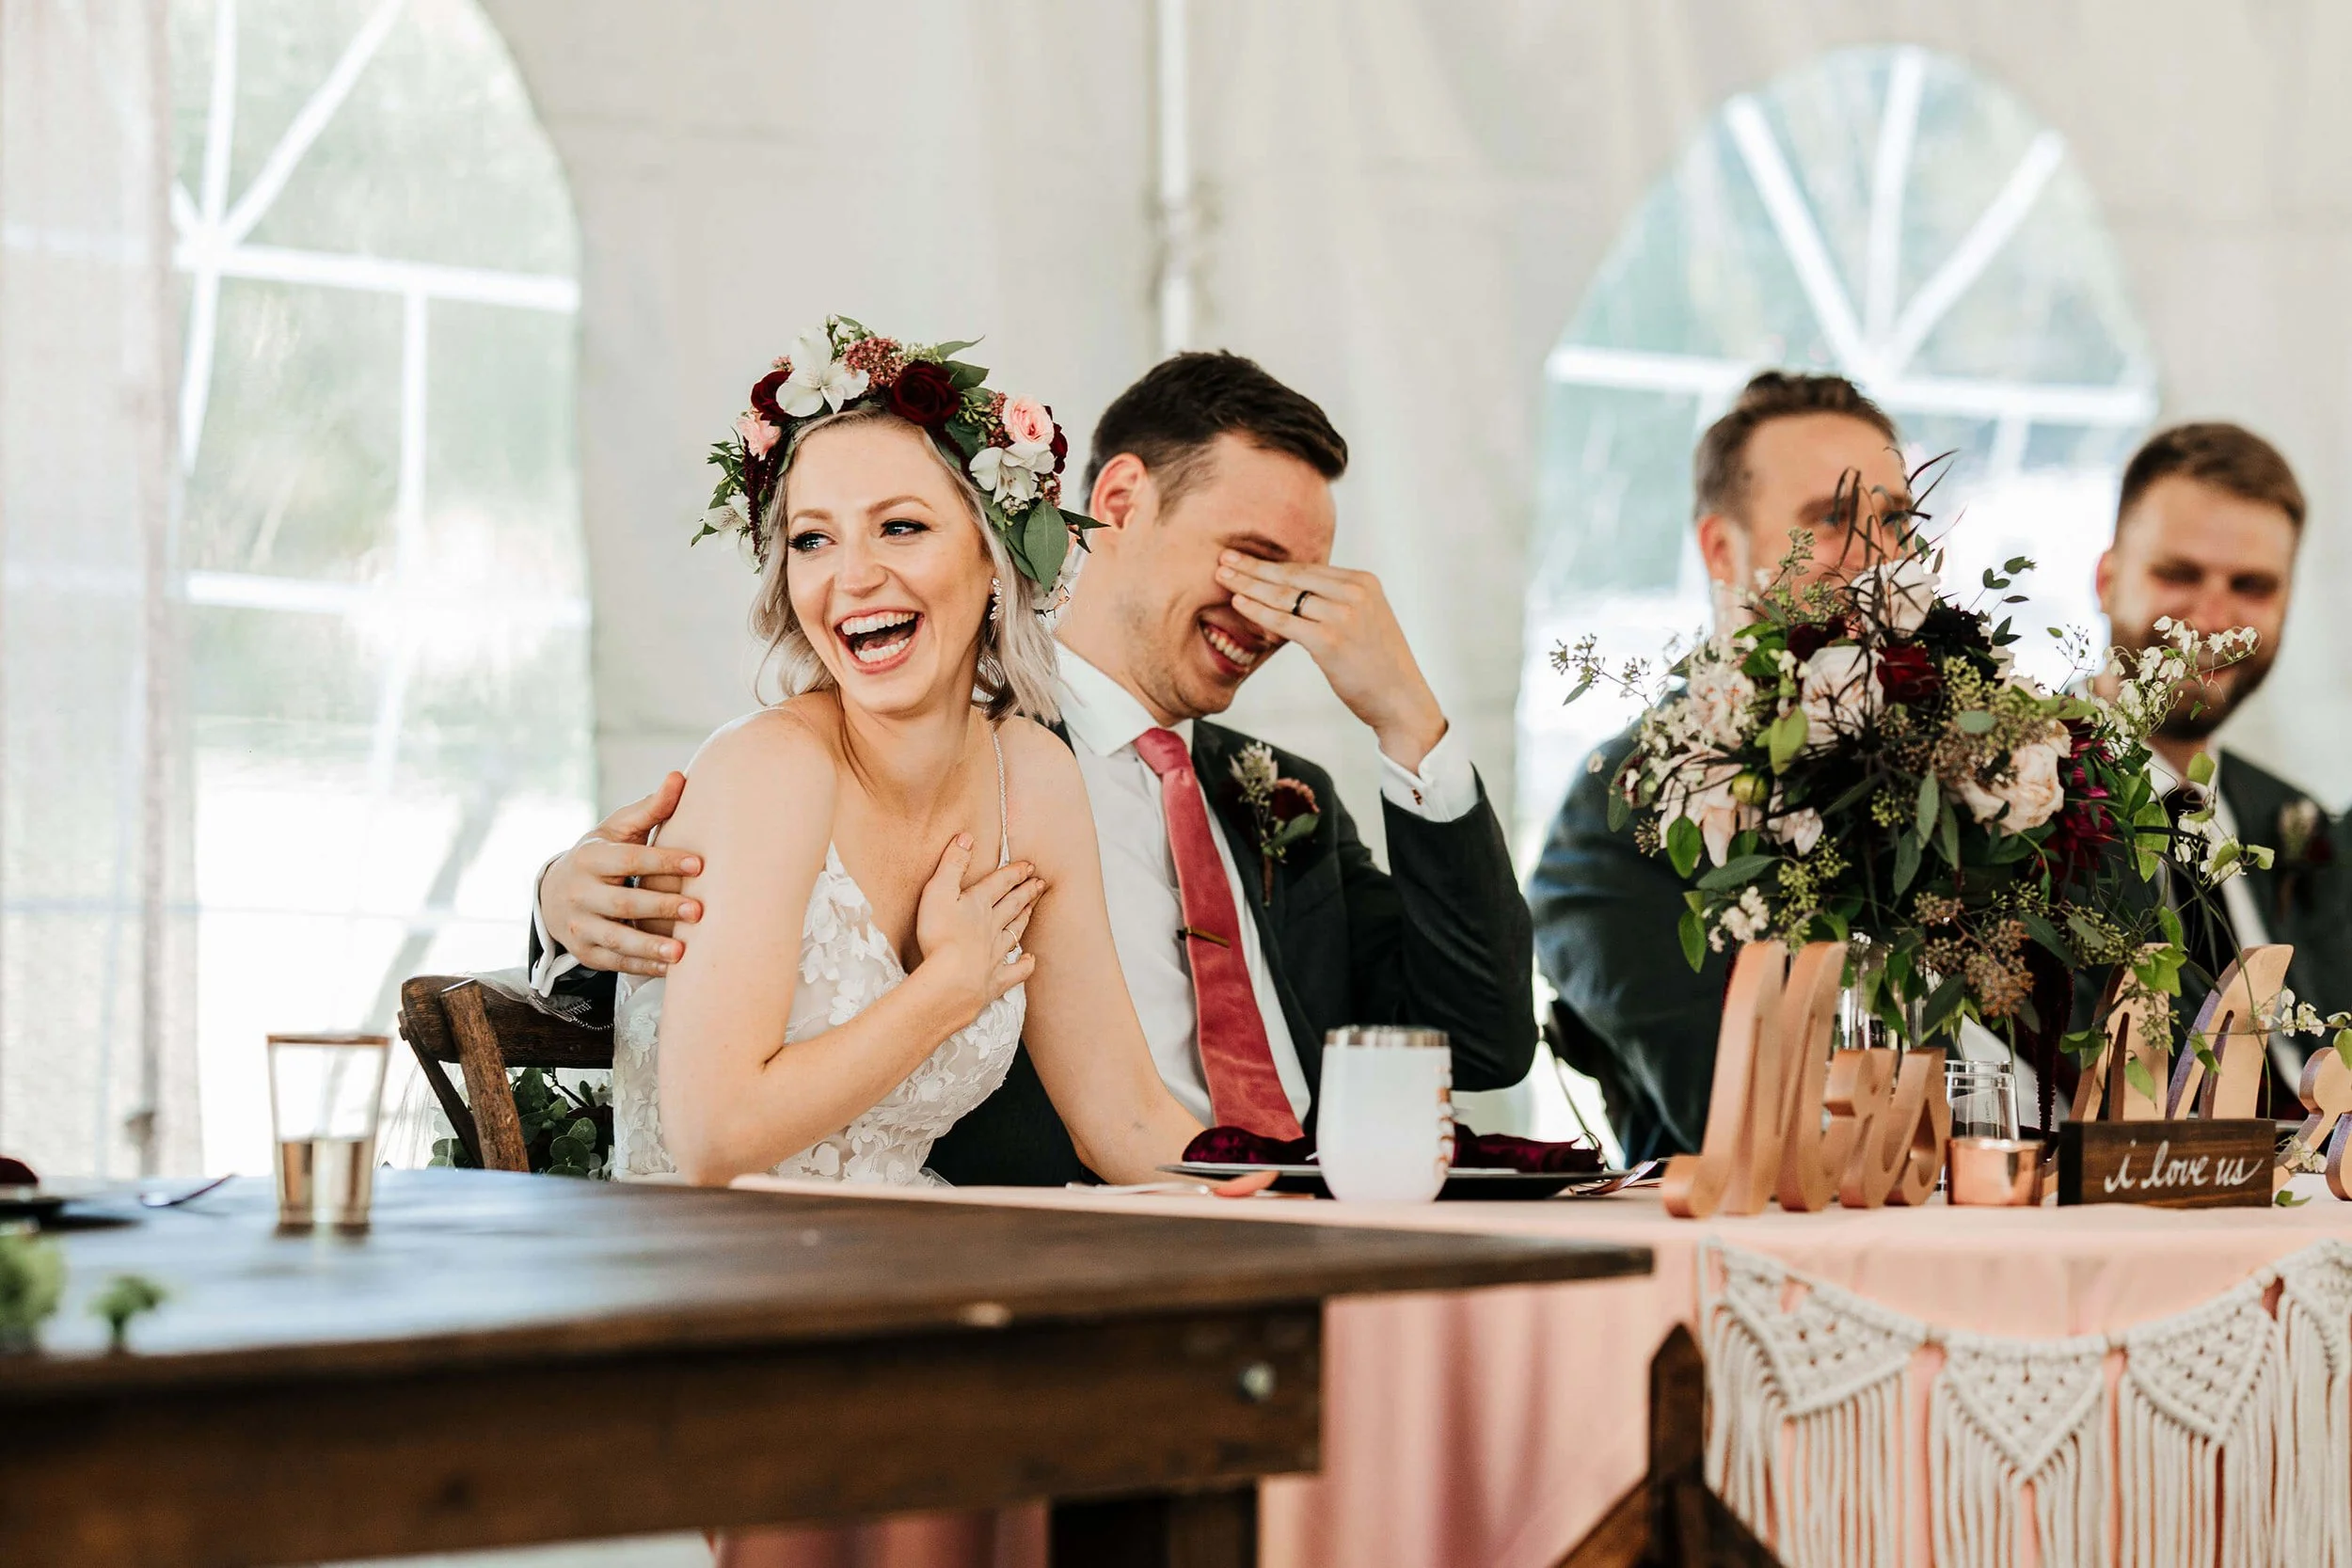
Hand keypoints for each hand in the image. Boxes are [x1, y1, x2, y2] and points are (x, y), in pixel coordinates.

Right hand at [539, 772, 703, 976]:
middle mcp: (580, 893)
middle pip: (623, 901)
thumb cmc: (601, 856)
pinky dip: (644, 965)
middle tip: (698, 910)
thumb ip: (650, 808)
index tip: (698, 864)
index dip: (663, 861)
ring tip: (683, 951)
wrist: (553, 894)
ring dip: (650, 945)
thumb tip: (680, 777)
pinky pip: (616, 962)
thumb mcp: (617, 830)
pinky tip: (673, 967)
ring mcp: (579, 926)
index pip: (629, 859)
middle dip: (660, 906)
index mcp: (591, 858)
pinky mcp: (585, 952)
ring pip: (616, 938)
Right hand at [912, 834, 1041, 1028]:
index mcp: (979, 904)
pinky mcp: (994, 980)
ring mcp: (995, 954)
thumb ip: (952, 864)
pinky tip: (1030, 960)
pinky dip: (1024, 965)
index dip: (1014, 872)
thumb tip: (966, 837)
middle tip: (1040, 883)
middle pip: (1012, 905)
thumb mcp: (938, 892)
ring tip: (1031, 909)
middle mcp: (992, 927)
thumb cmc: (940, 935)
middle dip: (1025, 892)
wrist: (951, 980)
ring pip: (1014, 932)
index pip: (999, 883)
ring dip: (1023, 919)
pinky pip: (1014, 972)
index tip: (1029, 865)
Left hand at [1217, 552, 1448, 769]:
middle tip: (1224, 559)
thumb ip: (1335, 602)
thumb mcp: (1364, 619)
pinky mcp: (1330, 641)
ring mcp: (1343, 616)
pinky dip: (1258, 611)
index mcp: (1363, 582)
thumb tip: (1292, 596)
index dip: (1272, 563)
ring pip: (1285, 596)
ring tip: (1222, 577)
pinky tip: (1239, 603)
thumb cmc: (1378, 664)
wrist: (1401, 698)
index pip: (1307, 568)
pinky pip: (1285, 621)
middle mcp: (1355, 593)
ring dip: (1249, 585)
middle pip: (1292, 576)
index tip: (1244, 557)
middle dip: (1253, 567)